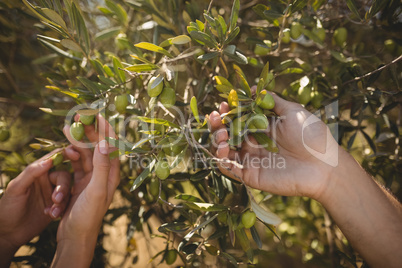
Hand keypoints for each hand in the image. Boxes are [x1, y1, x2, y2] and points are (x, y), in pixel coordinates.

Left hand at [0, 149, 74, 265]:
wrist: (8, 233)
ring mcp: (53, 193)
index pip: (55, 157)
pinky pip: (66, 204)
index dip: (67, 153)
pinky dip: (61, 209)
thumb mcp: (16, 188)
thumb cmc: (7, 208)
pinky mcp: (57, 206)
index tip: (75, 156)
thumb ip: (31, 173)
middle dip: (63, 187)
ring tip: (52, 212)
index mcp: (38, 171)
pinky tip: (51, 215)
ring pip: (67, 191)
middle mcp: (47, 180)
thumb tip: (49, 160)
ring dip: (62, 201)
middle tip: (56, 199)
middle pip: (64, 176)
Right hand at [51, 114, 119, 266]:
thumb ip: (102, 166)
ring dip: (77, 140)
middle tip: (78, 116)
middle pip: (98, 147)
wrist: (76, 235)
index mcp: (112, 173)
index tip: (99, 114)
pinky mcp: (80, 182)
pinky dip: (71, 154)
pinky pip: (76, 163)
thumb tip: (106, 142)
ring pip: (85, 153)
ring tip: (67, 127)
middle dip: (89, 131)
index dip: (106, 129)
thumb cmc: (89, 214)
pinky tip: (64, 146)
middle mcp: (104, 173)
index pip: (112, 146)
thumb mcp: (96, 189)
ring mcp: (91, 177)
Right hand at [209, 93, 338, 199]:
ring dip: (216, 141)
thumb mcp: (292, 111)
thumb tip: (254, 89)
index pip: (238, 119)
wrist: (323, 166)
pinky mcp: (250, 175)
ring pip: (224, 151)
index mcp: (262, 128)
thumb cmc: (312, 136)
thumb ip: (272, 101)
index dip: (228, 112)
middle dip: (217, 125)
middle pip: (227, 134)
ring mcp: (251, 160)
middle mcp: (253, 143)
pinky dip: (220, 159)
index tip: (223, 104)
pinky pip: (229, 169)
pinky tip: (223, 149)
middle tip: (216, 118)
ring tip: (221, 134)